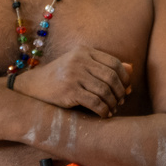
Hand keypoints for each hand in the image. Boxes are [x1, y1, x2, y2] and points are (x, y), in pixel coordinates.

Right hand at [12, 46, 131, 116]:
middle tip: (121, 101)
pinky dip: (103, 110)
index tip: (126, 88)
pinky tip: (104, 114)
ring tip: (113, 109)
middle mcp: (80, 60)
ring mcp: (74, 75)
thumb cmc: (61, 77)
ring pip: (105, 90)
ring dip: (113, 103)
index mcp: (84, 51)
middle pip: (111, 77)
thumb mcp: (81, 66)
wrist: (33, 87)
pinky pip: (95, 102)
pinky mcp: (69, 91)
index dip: (124, 77)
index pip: (114, 63)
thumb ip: (104, 66)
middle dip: (120, 91)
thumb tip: (132, 69)